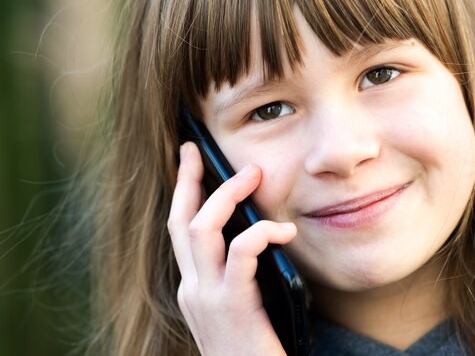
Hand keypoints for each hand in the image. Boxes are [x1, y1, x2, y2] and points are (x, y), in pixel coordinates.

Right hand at [168, 142, 297, 355]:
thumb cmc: (256, 346)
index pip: (179, 229)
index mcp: (194, 286)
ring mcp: (206, 298)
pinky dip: (262, 232)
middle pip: (179, 220)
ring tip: (252, 175)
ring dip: (225, 195)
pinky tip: (285, 229)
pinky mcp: (231, 306)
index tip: (188, 159)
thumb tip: (257, 229)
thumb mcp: (241, 304)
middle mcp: (192, 288)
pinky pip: (241, 253)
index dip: (181, 190)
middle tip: (198, 149)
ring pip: (201, 228)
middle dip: (187, 179)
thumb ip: (240, 273)